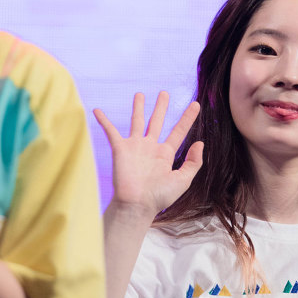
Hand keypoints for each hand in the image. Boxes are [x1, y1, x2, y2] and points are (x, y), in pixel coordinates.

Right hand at [94, 92, 203, 217]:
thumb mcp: (183, 179)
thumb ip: (193, 162)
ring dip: (138, 107)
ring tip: (140, 94)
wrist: (138, 204)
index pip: (179, 131)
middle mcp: (150, 147)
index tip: (196, 104)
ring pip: (137, 121)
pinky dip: (104, 120)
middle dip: (161, 107)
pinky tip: (97, 110)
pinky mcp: (120, 149)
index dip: (188, 117)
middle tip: (164, 92)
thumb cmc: (160, 196)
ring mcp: (135, 147)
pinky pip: (111, 131)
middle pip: (157, 121)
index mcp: (166, 154)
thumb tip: (200, 142)